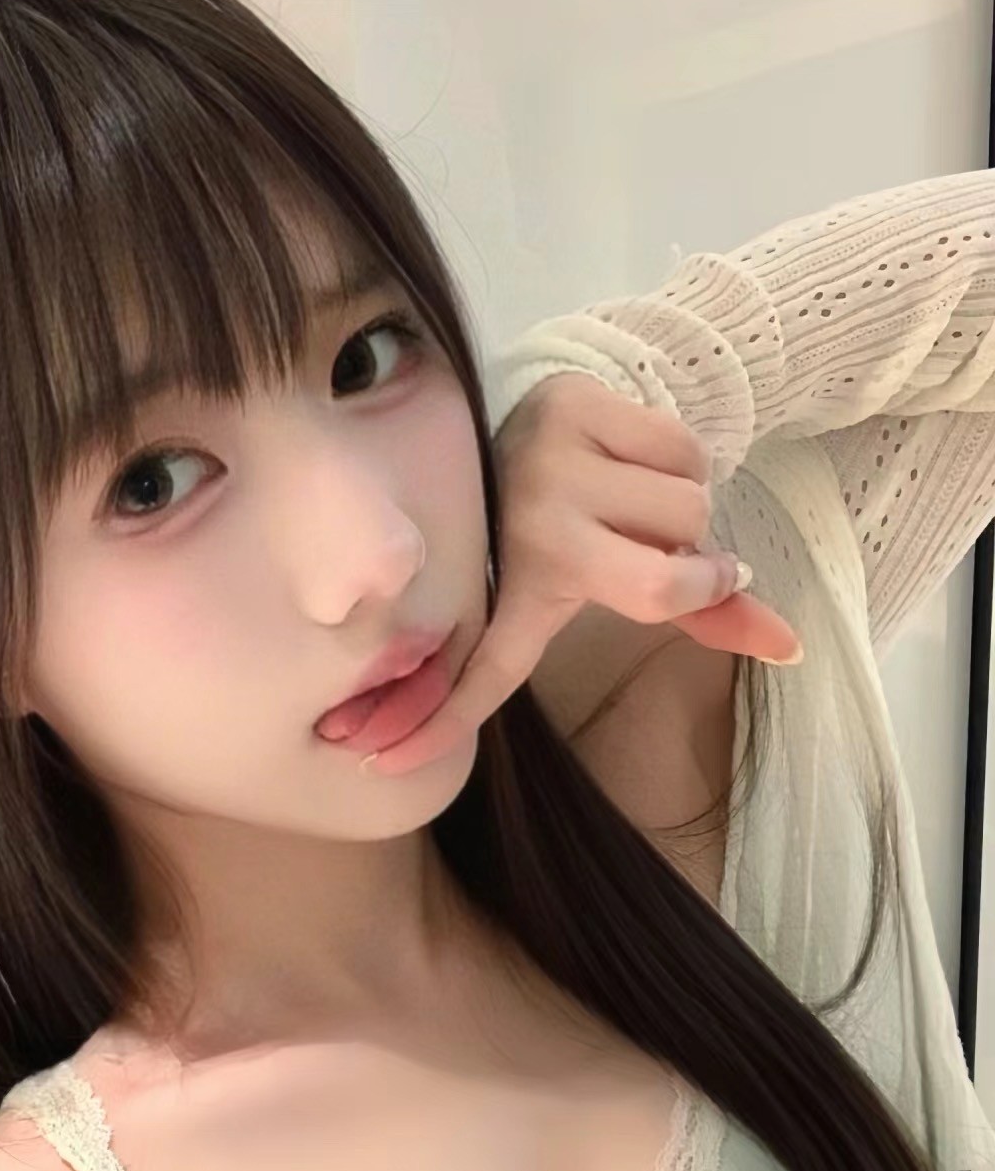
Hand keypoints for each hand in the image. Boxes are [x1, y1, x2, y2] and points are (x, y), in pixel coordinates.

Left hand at [365, 372, 802, 775]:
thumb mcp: (622, 577)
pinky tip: (638, 459)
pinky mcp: (573, 405)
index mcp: (517, 593)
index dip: (439, 724)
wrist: (546, 409)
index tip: (380, 764)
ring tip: (637, 504)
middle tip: (680, 563)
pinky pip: (685, 451)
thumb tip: (789, 643)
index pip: (483, 673)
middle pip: (662, 583)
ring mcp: (546, 465)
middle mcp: (524, 533)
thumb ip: (701, 618)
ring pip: (687, 511)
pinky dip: (686, 460)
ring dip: (686, 512)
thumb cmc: (583, 518)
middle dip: (692, 575)